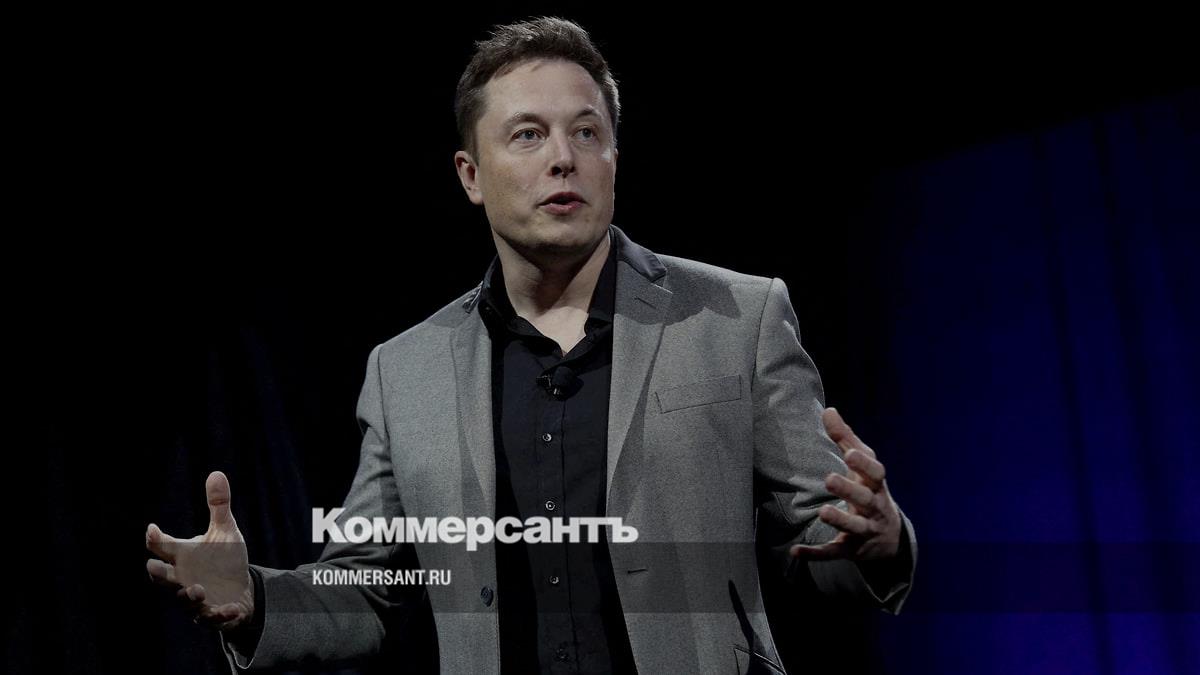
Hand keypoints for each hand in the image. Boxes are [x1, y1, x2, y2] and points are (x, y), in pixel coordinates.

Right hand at [145, 471, 254, 630]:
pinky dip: (221, 615)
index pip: (162, 547)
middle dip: (158, 575)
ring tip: (196, 590)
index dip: (155, 539)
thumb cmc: (224, 560)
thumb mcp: (224, 531)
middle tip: (153, 567)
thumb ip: (218, 506)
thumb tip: (216, 473)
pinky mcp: (214, 614)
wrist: (241, 589)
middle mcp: (183, 579)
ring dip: (189, 597)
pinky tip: (230, 609)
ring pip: (186, 602)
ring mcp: (197, 600)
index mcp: (182, 557)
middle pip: (164, 579)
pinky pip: (213, 618)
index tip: (152, 529)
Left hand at [790, 408, 901, 561]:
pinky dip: (816, 554)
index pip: (876, 472)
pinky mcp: (852, 550)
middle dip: (849, 489)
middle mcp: (874, 508)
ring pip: (855, 526)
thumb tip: (828, 410)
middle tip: (829, 478)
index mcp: (876, 485)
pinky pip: (835, 553)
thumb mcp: (863, 466)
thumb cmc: (870, 489)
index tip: (849, 453)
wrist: (890, 538)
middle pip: (865, 498)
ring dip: (840, 519)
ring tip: (822, 512)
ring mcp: (865, 530)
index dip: (864, 463)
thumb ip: (846, 439)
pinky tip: (796, 551)